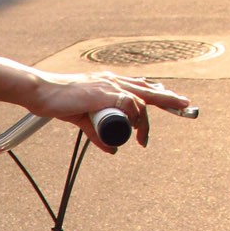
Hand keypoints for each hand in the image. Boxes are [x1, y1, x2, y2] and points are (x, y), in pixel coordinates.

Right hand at [33, 72, 192, 151]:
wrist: (43, 94)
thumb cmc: (60, 103)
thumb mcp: (84, 122)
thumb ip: (99, 135)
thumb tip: (114, 149)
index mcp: (110, 84)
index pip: (140, 88)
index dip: (158, 94)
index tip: (172, 101)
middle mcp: (114, 81)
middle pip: (148, 90)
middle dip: (169, 98)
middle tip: (187, 105)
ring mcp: (110, 85)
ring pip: (141, 98)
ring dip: (146, 121)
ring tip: (144, 139)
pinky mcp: (105, 92)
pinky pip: (128, 103)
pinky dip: (133, 117)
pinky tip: (132, 130)